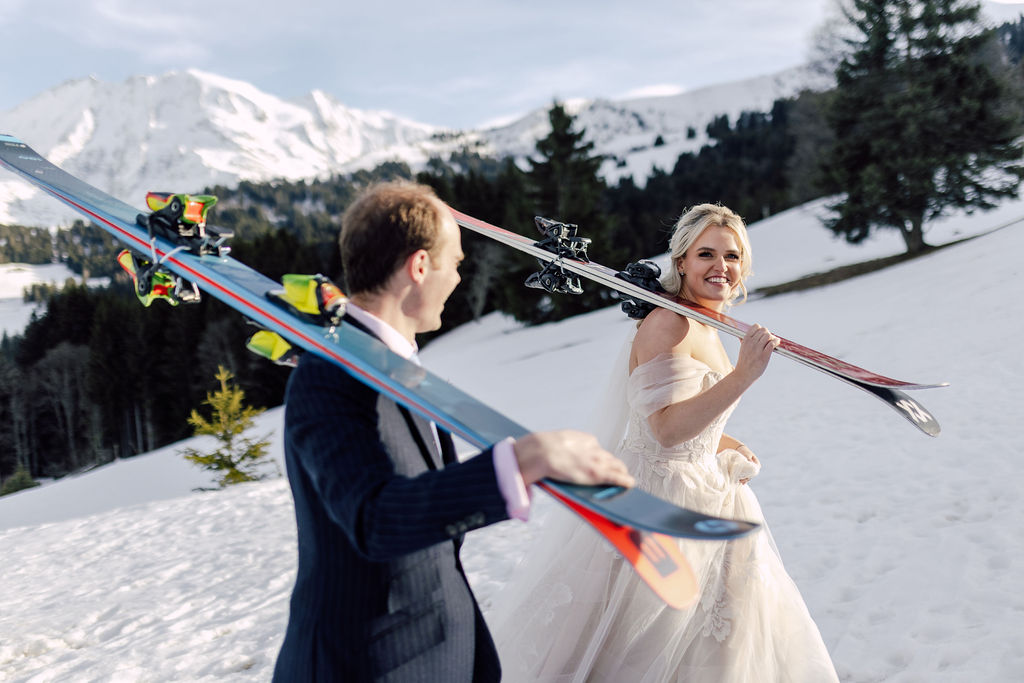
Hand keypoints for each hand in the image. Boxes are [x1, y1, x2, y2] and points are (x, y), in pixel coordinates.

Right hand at [513, 430, 634, 487]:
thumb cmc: (542, 448)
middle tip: (617, 472)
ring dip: (620, 472)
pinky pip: (616, 477)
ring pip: (615, 466)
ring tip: (625, 479)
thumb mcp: (557, 442)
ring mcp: (596, 461)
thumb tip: (556, 456)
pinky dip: (624, 480)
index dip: (601, 457)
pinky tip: (630, 484)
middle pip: (609, 458)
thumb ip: (563, 449)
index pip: (597, 449)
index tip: (601, 461)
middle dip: (613, 465)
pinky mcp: (597, 473)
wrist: (540, 452)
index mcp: (584, 439)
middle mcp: (593, 448)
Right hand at [734, 324, 779, 385]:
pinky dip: (776, 342)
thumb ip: (744, 341)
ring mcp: (757, 350)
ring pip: (768, 336)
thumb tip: (745, 334)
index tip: (763, 334)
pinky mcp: (763, 356)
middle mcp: (751, 343)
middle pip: (764, 331)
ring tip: (773, 342)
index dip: (761, 329)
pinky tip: (777, 343)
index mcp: (745, 340)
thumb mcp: (742, 349)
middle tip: (769, 340)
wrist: (743, 374)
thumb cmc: (744, 362)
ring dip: (772, 338)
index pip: (756, 327)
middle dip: (768, 334)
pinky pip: (772, 344)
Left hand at [735, 444, 759, 484]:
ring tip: (741, 482)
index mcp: (757, 464)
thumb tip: (750, 464)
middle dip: (747, 478)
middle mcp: (754, 467)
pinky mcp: (745, 470)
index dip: (751, 475)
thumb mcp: (747, 454)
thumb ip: (749, 460)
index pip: (755, 471)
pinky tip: (740, 481)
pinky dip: (743, 478)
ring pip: (748, 475)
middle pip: (752, 475)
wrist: (739, 449)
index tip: (747, 477)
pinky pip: (745, 475)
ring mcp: (750, 469)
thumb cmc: (744, 451)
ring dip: (745, 479)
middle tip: (742, 481)